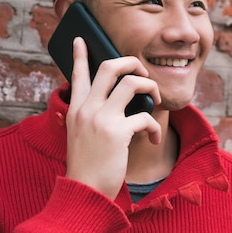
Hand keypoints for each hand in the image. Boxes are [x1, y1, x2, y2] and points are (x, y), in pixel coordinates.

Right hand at [64, 37, 160, 199]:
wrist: (84, 194)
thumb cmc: (88, 167)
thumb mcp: (82, 137)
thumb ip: (95, 117)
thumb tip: (123, 103)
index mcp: (76, 109)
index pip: (77, 74)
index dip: (80, 55)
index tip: (81, 39)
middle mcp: (86, 109)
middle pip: (110, 67)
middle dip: (132, 63)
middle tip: (143, 73)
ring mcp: (101, 118)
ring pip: (131, 83)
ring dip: (150, 88)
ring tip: (155, 101)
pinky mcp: (117, 132)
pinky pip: (145, 117)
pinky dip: (154, 127)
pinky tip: (152, 139)